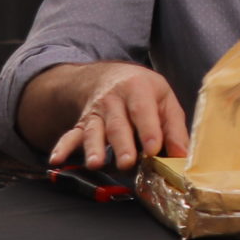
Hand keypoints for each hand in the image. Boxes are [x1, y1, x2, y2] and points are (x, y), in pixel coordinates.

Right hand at [47, 63, 188, 170]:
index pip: (143, 110)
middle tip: (128, 162)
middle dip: (122, 144)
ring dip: (93, 148)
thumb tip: (182, 155)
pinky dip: (62, 148)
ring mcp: (96, 113)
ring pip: (94, 131)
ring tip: (95, 163)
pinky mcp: (82, 124)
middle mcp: (113, 100)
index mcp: (138, 89)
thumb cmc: (143, 90)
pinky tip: (56, 160)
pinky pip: (71, 136)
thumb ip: (174, 127)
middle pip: (118, 124)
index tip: (153, 149)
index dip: (148, 130)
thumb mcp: (164, 98)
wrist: (110, 76)